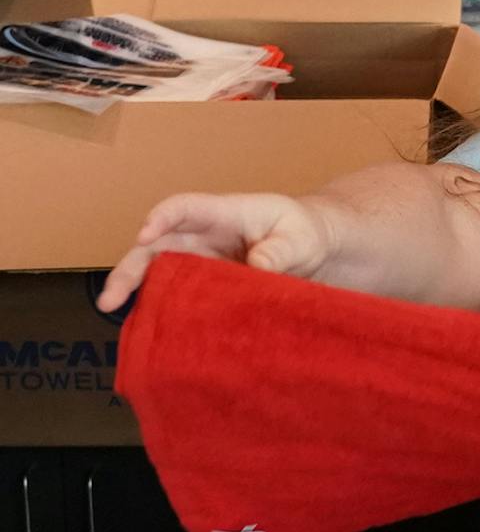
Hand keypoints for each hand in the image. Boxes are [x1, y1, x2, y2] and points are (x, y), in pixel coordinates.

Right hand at [95, 192, 332, 312]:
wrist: (315, 248)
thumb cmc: (304, 232)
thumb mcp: (300, 237)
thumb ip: (280, 250)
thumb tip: (257, 267)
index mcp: (224, 213)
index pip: (185, 207)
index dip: (162, 217)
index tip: (145, 234)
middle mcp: (203, 234)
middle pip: (157, 243)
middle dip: (131, 265)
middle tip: (111, 295)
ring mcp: (202, 258)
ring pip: (158, 267)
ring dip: (135, 286)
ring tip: (113, 310)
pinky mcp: (206, 282)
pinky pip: (177, 289)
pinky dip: (161, 302)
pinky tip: (148, 323)